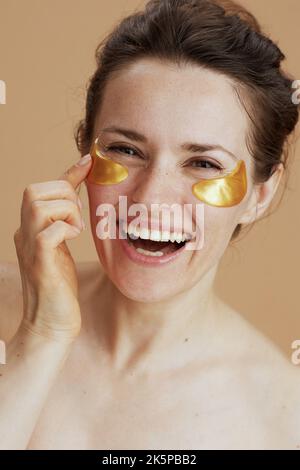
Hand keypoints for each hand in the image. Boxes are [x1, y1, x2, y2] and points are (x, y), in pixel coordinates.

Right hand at [14, 153, 91, 341]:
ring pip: (39, 206)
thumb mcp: (64, 247)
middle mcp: (23, 234)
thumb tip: (78, 202)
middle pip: (34, 191)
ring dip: (66, 211)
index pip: (41, 190)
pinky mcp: (40, 264)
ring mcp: (29, 248)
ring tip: (76, 230)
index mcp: (29, 229)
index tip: (89, 162)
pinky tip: (73, 239)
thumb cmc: (60, 286)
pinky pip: (48, 232)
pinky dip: (65, 229)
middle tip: (78, 218)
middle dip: (64, 195)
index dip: (67, 174)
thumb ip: (66, 222)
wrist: (51, 323)